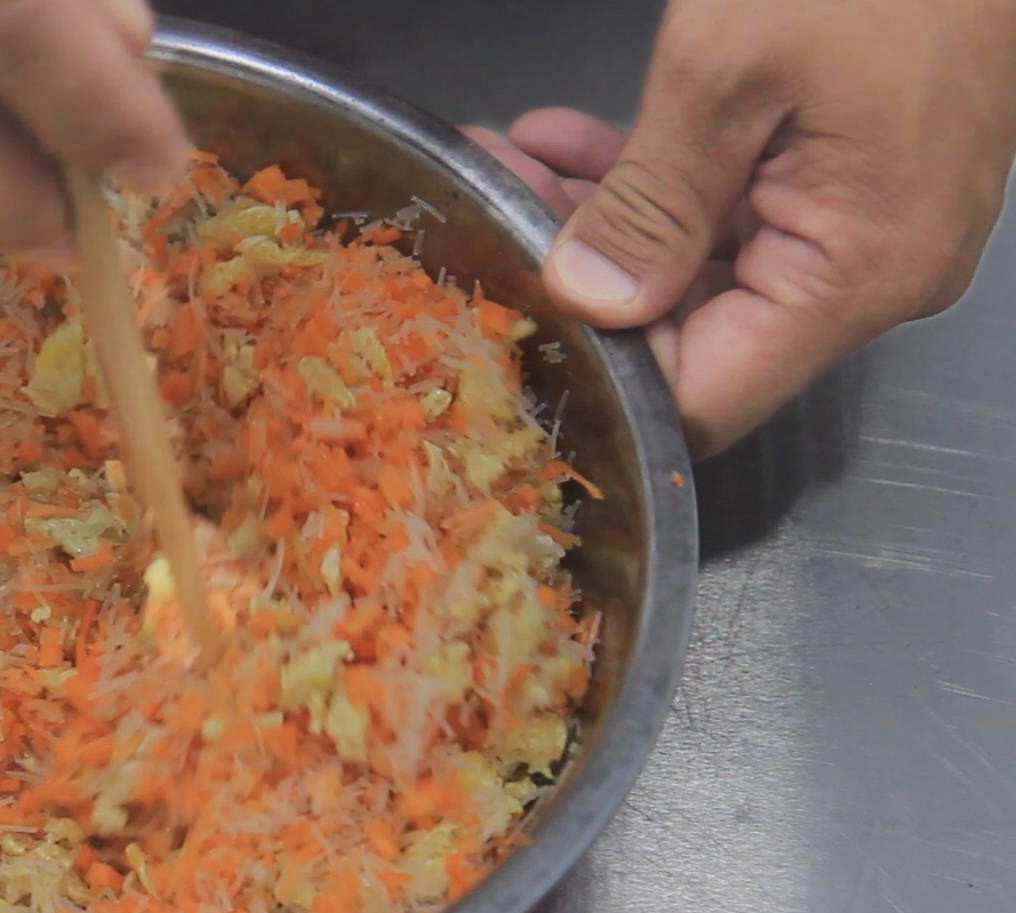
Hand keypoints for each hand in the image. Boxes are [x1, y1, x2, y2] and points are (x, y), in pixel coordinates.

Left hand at [468, 0, 1015, 456]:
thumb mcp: (734, 69)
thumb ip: (652, 200)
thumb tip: (590, 299)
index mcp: (860, 272)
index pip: (708, 395)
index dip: (601, 369)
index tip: (510, 310)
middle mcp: (875, 272)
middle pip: (694, 329)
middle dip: (577, 274)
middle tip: (486, 207)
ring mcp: (868, 223)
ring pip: (700, 263)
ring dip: (600, 217)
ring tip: (507, 163)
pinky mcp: (855, 175)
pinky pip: (735, 207)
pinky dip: (654, 179)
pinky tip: (568, 142)